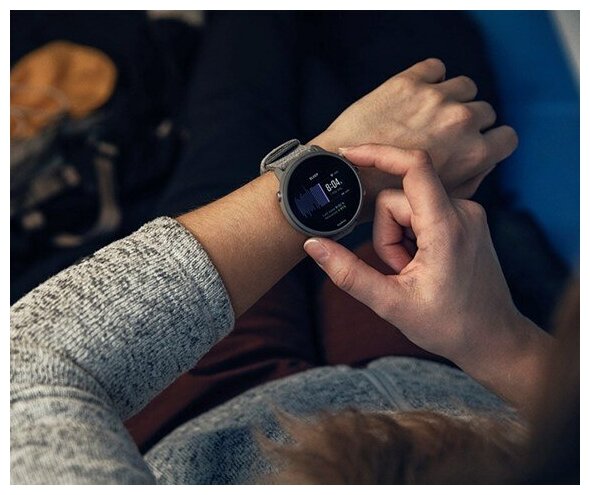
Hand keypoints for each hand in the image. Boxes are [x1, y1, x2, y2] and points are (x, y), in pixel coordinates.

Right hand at [304, 144, 550, 407]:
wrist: (494, 338)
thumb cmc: (450, 325)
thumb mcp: (391, 304)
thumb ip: (348, 273)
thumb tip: (313, 245)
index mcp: (446, 227)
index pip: (414, 166)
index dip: (378, 153)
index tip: (348, 154)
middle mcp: (463, 211)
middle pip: (398, 199)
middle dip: (386, 234)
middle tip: (399, 271)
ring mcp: (467, 214)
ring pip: (408, 207)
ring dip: (398, 239)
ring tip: (412, 272)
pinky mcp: (465, 220)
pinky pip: (423, 213)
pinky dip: (411, 236)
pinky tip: (422, 264)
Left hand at [310, 58, 517, 203]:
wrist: (342, 177)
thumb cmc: (386, 196)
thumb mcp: (439, 200)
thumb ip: (469, 180)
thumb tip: (484, 162)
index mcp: (474, 154)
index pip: (507, 137)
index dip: (490, 140)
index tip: (475, 142)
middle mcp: (461, 122)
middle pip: (483, 111)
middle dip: (467, 122)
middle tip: (441, 133)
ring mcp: (436, 98)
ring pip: (463, 87)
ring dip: (450, 98)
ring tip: (426, 114)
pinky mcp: (409, 82)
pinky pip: (435, 68)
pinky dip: (429, 78)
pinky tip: (413, 96)